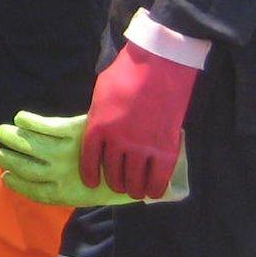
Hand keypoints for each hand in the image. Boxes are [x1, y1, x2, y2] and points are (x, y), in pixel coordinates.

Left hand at [81, 42, 199, 199]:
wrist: (160, 65)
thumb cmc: (126, 73)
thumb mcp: (100, 93)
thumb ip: (98, 115)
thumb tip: (99, 130)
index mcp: (98, 126)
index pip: (89, 159)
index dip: (90, 174)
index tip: (92, 182)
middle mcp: (118, 142)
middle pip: (113, 173)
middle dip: (114, 182)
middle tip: (118, 184)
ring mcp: (142, 147)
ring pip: (134, 180)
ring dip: (133, 188)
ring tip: (134, 190)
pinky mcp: (166, 149)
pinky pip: (158, 178)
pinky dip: (155, 189)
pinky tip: (152, 192)